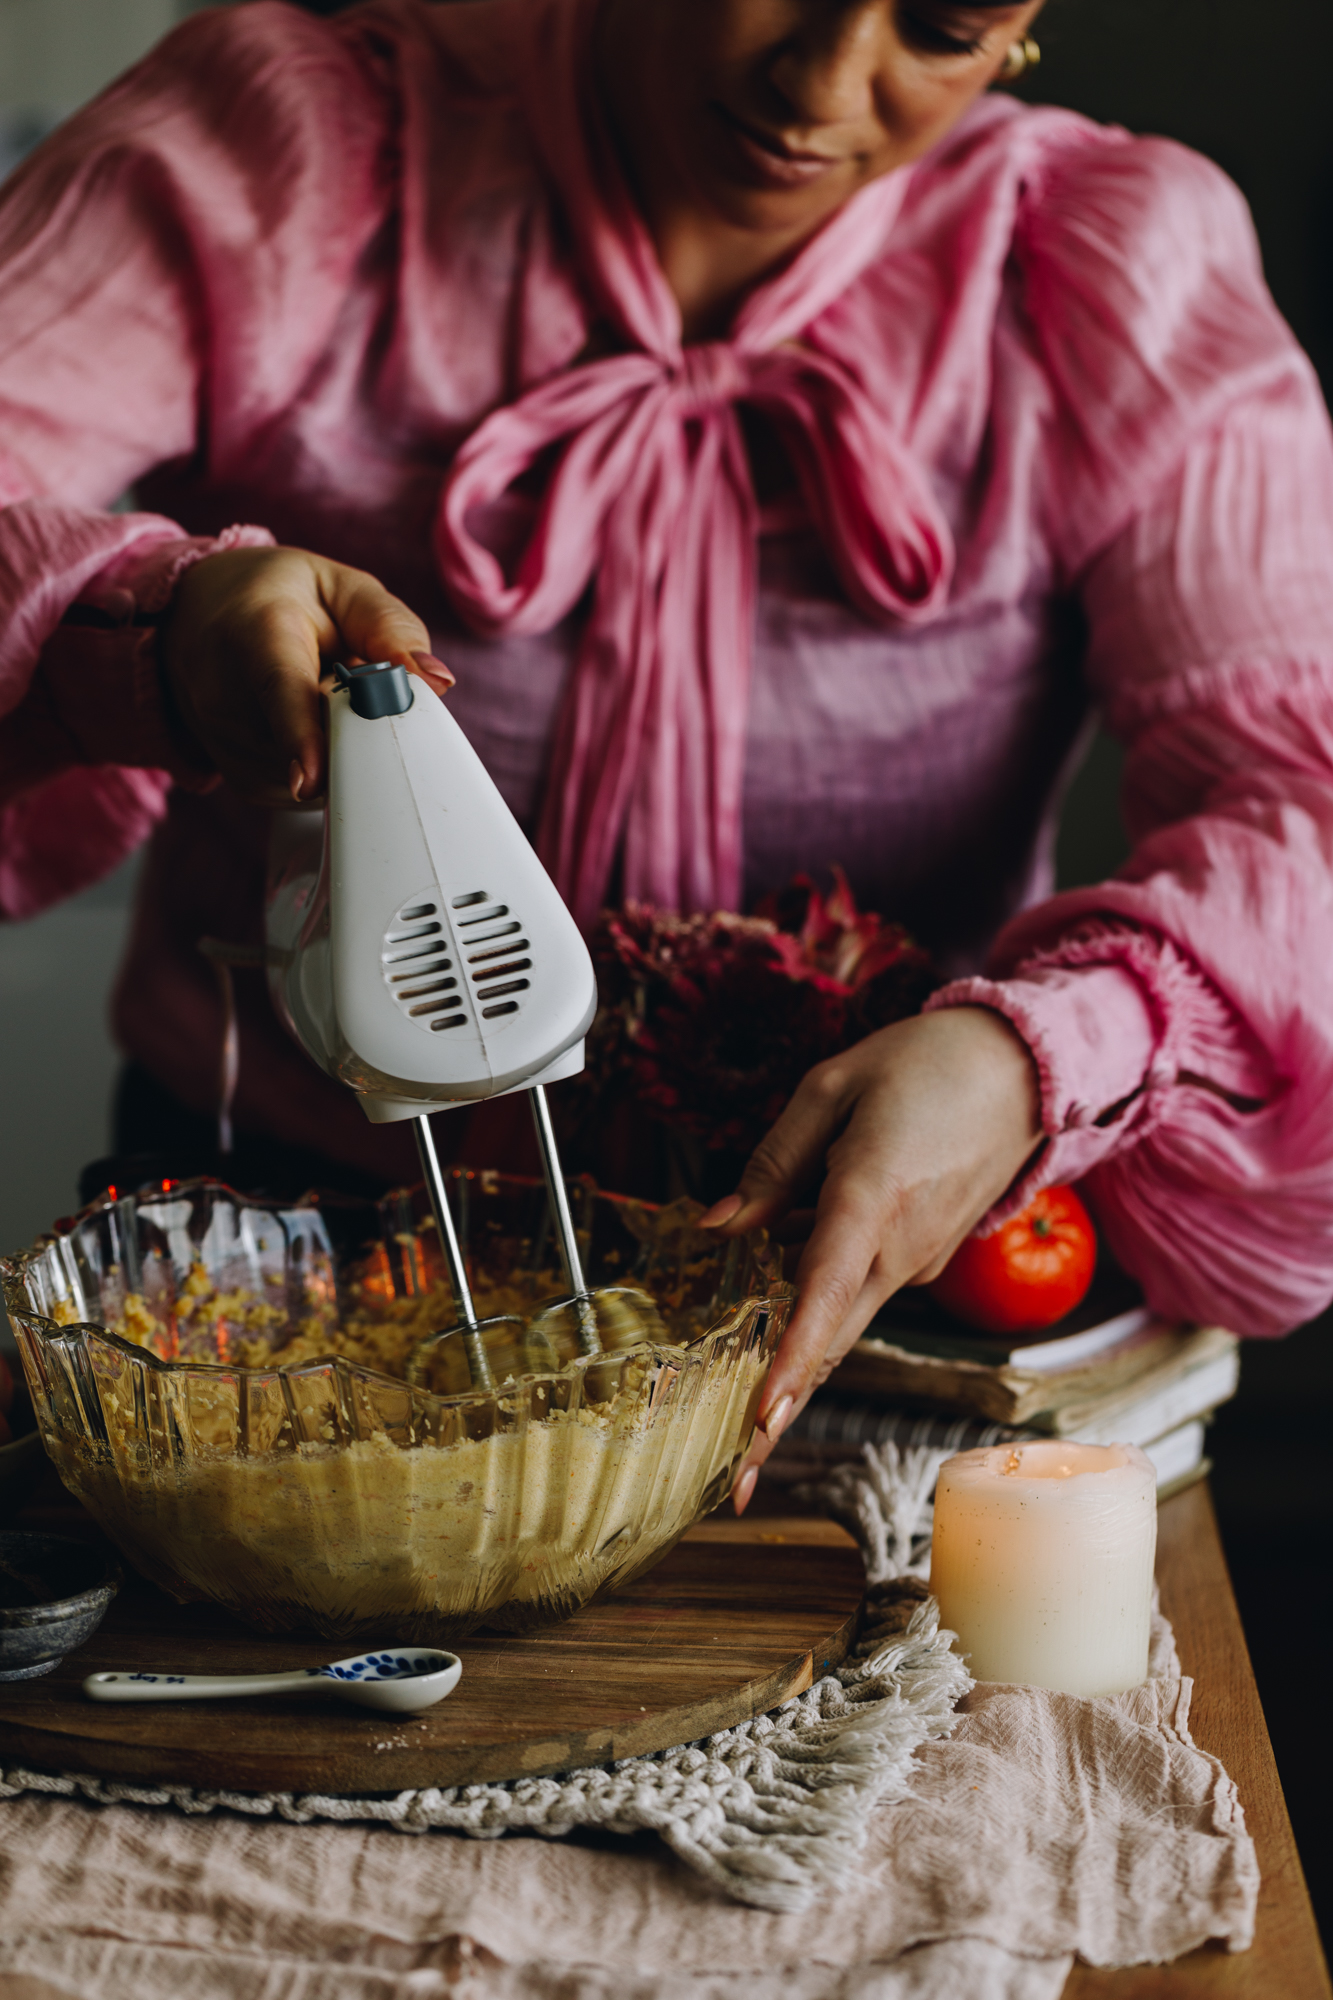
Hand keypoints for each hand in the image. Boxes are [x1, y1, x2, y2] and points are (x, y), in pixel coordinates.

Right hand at [161, 546, 453, 802]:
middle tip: (358, 686)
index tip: (309, 781)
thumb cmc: (278, 598)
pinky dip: (328, 766)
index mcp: (255, 632)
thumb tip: (436, 681)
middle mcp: (226, 693)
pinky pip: (308, 794)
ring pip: (319, 775)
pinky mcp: (242, 780)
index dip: (300, 737)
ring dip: (345, 747)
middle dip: (360, 730)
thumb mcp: (340, 587)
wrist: (198, 618)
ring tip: (324, 698)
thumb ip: (390, 627)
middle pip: (315, 744)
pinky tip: (314, 727)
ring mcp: (227, 744)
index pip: (279, 691)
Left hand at [700, 1007, 1042, 1509]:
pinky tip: (774, 1321)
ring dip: (794, 1379)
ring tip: (741, 1435)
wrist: (1028, 1068)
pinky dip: (817, 1320)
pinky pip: (858, 1295)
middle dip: (781, 1414)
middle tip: (731, 1479)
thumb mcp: (833, 1085)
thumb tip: (719, 1226)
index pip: (824, 1290)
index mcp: (873, 1196)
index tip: (760, 1418)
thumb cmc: (927, 1063)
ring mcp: (917, 1260)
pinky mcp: (923, 1257)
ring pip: (843, 1327)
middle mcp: (900, 1247)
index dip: (790, 1359)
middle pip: (831, 1342)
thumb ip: (774, 1161)